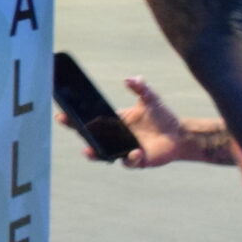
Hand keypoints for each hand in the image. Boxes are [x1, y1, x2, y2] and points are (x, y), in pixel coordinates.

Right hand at [56, 74, 191, 166]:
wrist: (179, 133)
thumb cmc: (163, 115)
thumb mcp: (151, 98)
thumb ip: (141, 87)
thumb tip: (129, 78)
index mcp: (115, 122)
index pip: (91, 120)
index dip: (76, 118)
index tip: (62, 113)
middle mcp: (116, 138)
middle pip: (93, 137)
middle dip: (80, 133)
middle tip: (71, 127)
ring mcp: (124, 150)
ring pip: (104, 154)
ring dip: (95, 153)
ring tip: (88, 151)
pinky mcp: (137, 161)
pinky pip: (129, 162)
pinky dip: (131, 158)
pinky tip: (136, 152)